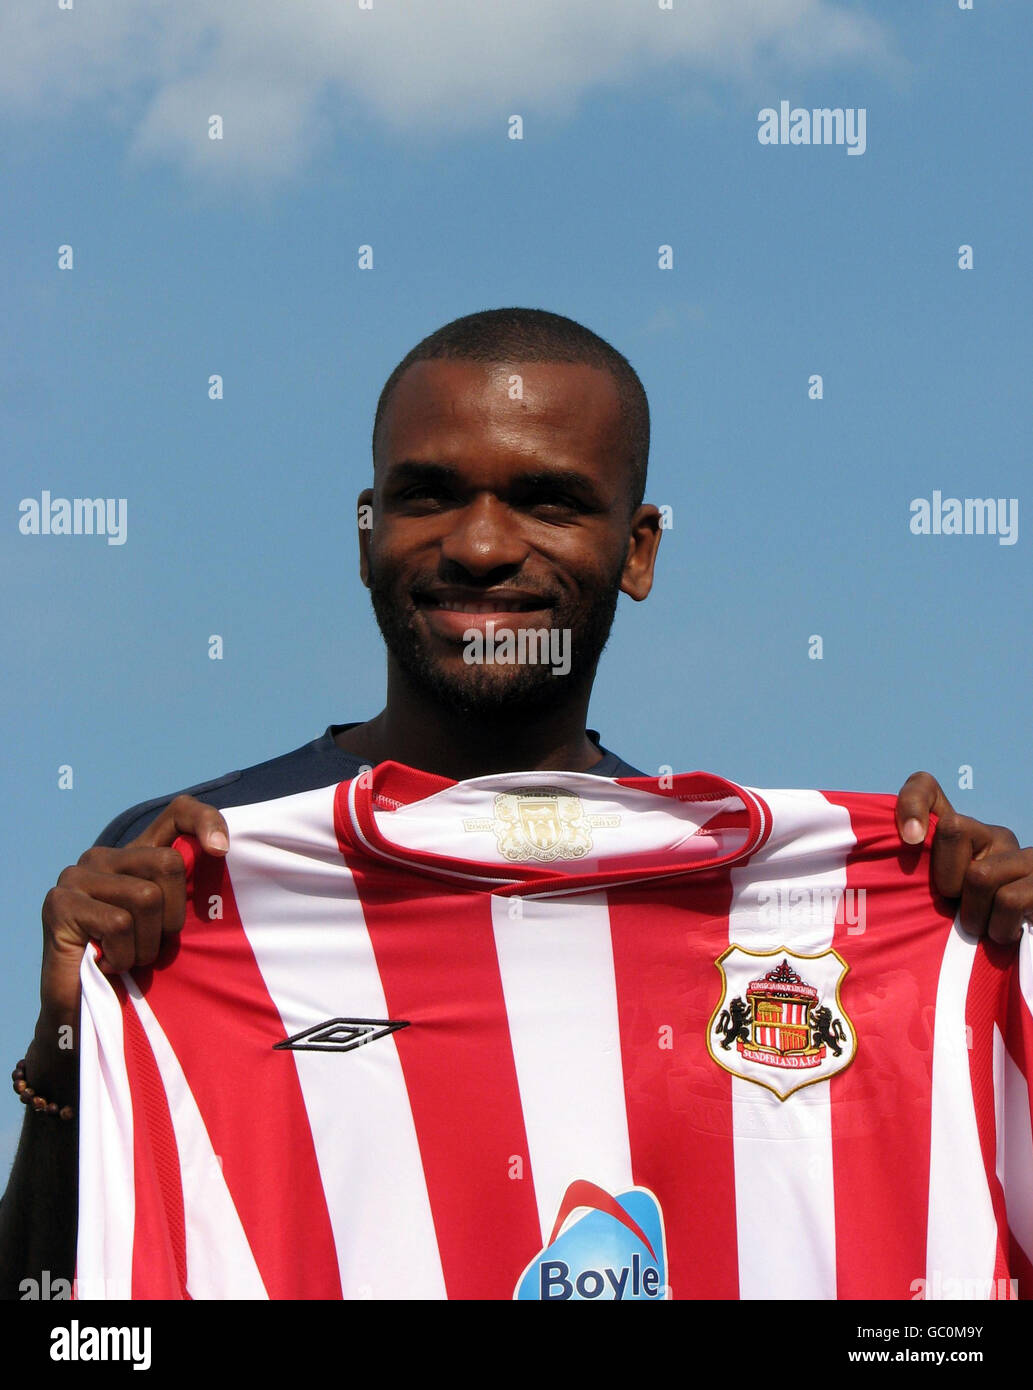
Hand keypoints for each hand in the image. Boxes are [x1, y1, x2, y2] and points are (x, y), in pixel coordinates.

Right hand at [35, 797, 228, 1071]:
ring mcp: (76, 877)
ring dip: (147, 943)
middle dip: (174, 915)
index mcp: (135, 854)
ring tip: (130, 957)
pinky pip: (119, 924)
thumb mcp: (170, 923)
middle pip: (169, 862)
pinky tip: (110, 965)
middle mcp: (103, 856)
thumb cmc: (136, 965)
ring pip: (146, 897)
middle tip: (155, 944)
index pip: (179, 812)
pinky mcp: (59, 904)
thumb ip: (188, 888)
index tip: (222, 852)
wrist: (87, 1013)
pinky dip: (124, 956)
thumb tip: (220, 852)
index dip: (206, 822)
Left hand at [895, 772, 1031, 943]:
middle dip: (946, 882)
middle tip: (956, 908)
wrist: (1008, 953)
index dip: (910, 804)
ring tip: (979, 927)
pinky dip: (998, 927)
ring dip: (972, 915)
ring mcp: (1024, 856)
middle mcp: (994, 835)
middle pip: (951, 828)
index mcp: (962, 832)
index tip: (909, 838)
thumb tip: (909, 837)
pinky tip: (1002, 932)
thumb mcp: (927, 902)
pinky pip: (1008, 899)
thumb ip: (910, 871)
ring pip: (978, 874)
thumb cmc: (959, 932)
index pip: (924, 787)